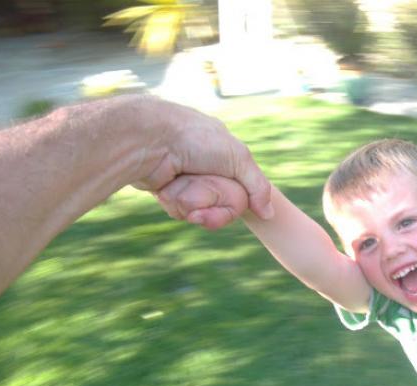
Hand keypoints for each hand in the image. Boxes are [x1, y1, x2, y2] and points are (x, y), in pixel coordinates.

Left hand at [135, 100, 273, 224]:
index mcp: (224, 154)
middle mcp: (206, 168)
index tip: (237, 204)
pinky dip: (175, 202)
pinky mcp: (167, 192)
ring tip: (180, 179)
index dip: (235, 201)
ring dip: (192, 200)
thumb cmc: (194, 139)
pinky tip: (166, 186)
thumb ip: (258, 186)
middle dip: (213, 203)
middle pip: (221, 206)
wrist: (148, 140)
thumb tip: (268, 214)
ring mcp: (186, 181)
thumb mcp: (238, 157)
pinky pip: (180, 211)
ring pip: (200, 211)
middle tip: (202, 187)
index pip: (240, 191)